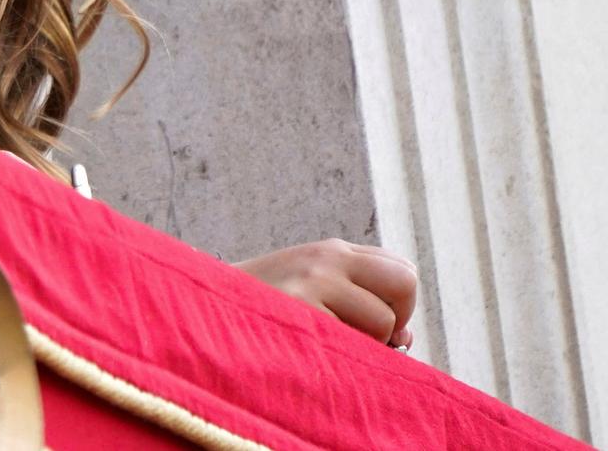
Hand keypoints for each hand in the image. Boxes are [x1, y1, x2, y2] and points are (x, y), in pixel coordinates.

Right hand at [233, 238, 417, 348]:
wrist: (201, 312)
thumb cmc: (260, 311)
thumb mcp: (308, 289)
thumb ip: (357, 302)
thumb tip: (406, 338)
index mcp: (330, 251)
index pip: (402, 270)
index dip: (398, 304)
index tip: (370, 324)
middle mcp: (325, 259)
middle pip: (405, 284)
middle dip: (396, 320)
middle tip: (364, 338)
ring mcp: (312, 283)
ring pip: (383, 322)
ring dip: (365, 345)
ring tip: (325, 345)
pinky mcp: (301, 311)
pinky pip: (354, 344)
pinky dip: (343, 357)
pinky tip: (312, 353)